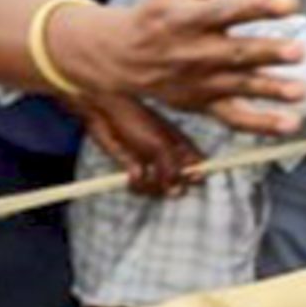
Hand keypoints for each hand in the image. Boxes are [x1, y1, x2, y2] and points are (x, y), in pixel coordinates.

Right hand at [51, 0, 305, 134]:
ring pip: (241, 87)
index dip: (259, 7)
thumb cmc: (155, 18)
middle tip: (298, 51)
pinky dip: (262, 124)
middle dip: (270, 53)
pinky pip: (234, 118)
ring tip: (300, 91)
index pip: (227, 11)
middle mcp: (197, 53)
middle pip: (238, 53)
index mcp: (190, 20)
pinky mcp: (204, 105)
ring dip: (272, 90)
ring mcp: (202, 82)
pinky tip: (289, 123)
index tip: (288, 3)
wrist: (121, 58)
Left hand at [78, 94, 204, 197]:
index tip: (188, 176)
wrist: (106, 114)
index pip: (200, 167)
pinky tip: (129, 176)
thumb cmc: (136, 121)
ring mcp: (152, 166)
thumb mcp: (159, 145)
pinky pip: (141, 189)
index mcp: (182, 147)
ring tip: (138, 177)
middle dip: (171, 189)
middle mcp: (169, 158)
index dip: (197, 176)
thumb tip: (178, 192)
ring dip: (150, 189)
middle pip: (181, 186)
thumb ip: (173, 169)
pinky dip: (136, 186)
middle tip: (158, 179)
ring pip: (159, 191)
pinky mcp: (134, 172)